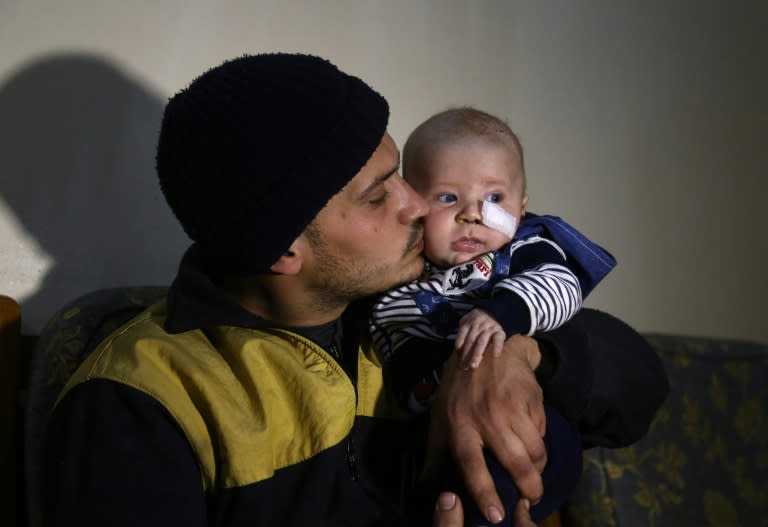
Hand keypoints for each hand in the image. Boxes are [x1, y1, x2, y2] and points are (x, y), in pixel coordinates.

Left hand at [425, 335, 545, 522]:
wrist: (485, 346)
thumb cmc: (457, 390)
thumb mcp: (439, 419)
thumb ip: (434, 456)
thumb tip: (425, 491)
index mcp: (460, 425)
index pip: (472, 465)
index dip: (484, 492)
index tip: (496, 515)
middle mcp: (486, 418)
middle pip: (515, 462)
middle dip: (529, 488)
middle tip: (531, 499)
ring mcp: (511, 408)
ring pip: (535, 451)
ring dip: (538, 469)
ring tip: (534, 475)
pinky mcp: (531, 400)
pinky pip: (542, 433)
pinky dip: (540, 444)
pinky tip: (534, 446)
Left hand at [455, 309, 505, 368]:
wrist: (493, 311)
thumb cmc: (476, 321)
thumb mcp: (467, 321)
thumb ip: (462, 333)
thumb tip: (457, 350)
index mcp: (468, 323)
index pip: (462, 335)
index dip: (459, 347)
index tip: (457, 359)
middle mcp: (478, 325)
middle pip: (470, 340)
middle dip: (466, 354)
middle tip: (464, 367)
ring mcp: (489, 328)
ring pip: (481, 341)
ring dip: (477, 354)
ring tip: (473, 365)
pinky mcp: (499, 332)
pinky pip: (498, 339)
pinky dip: (497, 347)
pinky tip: (495, 356)